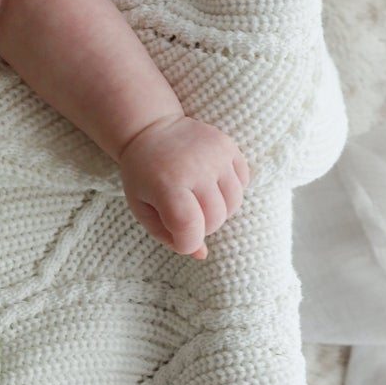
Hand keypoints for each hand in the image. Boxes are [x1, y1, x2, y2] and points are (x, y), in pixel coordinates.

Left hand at [117, 115, 249, 259]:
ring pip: (234, 204)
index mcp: (166, 184)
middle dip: (203, 228)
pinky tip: (211, 184)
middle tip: (187, 216)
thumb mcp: (142, 207)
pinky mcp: (229, 147)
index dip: (188, 242)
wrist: (150, 130)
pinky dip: (230, 192)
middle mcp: (195, 168)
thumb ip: (166, 234)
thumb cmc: (143, 175)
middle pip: (215, 219)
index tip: (181, 240)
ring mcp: (215, 156)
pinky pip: (243, 182)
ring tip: (198, 200)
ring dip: (219, 211)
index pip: (189, 226)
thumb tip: (201, 254)